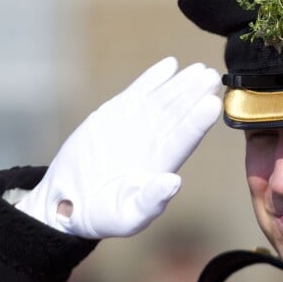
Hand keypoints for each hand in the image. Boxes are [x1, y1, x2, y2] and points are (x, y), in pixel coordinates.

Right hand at [16, 57, 221, 237]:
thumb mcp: (127, 217)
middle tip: (212, 76)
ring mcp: (136, 126)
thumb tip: (173, 181)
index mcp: (161, 166)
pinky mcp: (115, 115)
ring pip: (163, 99)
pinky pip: (138, 92)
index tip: (213, 104)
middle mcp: (154, 143)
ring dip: (180, 83)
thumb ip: (151, 202)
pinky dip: (152, 78)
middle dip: (195, 95)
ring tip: (198, 69)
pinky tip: (169, 64)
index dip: (197, 122)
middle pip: (178, 114)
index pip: (184, 140)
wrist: (69, 201)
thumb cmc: (102, 216)